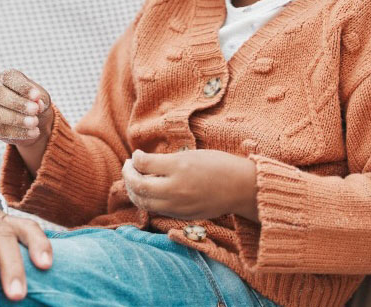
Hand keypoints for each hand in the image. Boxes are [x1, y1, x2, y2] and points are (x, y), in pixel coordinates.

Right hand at [0, 70, 54, 174]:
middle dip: (17, 103)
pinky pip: (2, 130)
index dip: (23, 87)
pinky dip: (20, 132)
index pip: (9, 77)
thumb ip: (40, 99)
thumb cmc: (35, 101)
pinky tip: (34, 132)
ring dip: (16, 119)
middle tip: (35, 109)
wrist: (33, 119)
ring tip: (34, 122)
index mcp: (5, 78)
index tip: (37, 96)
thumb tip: (37, 104)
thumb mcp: (42, 97)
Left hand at [122, 149, 258, 220]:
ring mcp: (179, 205)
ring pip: (145, 203)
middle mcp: (176, 189)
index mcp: (179, 167)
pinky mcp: (183, 216)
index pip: (143, 165)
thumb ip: (164, 161)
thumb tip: (139, 161)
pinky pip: (157, 211)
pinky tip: (147, 192)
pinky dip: (146, 202)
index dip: (135, 159)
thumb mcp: (190, 155)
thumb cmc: (218, 165)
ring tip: (133, 180)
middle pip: (139, 187)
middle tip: (128, 167)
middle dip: (128, 176)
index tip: (136, 155)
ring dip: (133, 192)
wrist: (242, 188)